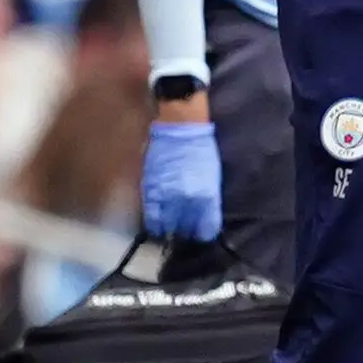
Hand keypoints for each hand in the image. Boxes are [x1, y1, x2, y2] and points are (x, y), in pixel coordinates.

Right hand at [142, 121, 222, 240]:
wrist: (181, 127)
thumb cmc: (201, 148)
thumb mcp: (212, 175)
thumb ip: (208, 197)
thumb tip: (204, 215)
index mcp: (208, 195)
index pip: (208, 225)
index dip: (204, 232)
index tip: (202, 235)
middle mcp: (188, 199)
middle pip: (186, 228)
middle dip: (186, 232)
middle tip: (185, 234)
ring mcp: (167, 195)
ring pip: (167, 225)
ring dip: (169, 231)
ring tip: (170, 233)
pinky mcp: (150, 190)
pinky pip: (150, 215)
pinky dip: (153, 223)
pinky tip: (156, 227)